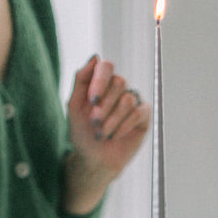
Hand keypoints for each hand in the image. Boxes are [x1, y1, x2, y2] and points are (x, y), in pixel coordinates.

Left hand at [63, 55, 149, 213]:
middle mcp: (119, 89)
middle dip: (104, 107)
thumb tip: (96, 57)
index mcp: (102, 82)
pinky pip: (138, 112)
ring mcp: (133, 101)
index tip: (92, 101)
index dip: (100, 81)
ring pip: (127, 100)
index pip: (106, 67)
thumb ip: (81, 79)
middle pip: (119, 82)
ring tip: (102, 134)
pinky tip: (116, 136)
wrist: (94, 160)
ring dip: (112, 120)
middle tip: (95, 124)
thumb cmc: (83, 133)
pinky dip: (124, 125)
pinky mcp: (143, 116)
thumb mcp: (74, 106)